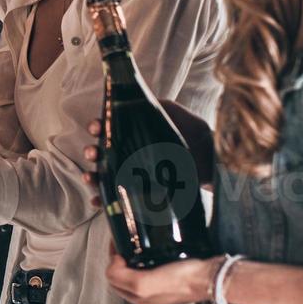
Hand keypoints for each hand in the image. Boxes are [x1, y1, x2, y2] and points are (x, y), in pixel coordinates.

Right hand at [82, 101, 214, 207]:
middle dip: (92, 151)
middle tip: (92, 153)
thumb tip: (141, 102)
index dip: (98, 127)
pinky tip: (97, 201)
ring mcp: (134, 173)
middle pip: (103, 152)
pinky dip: (104, 200)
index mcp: (134, 133)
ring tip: (90, 177)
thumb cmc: (193, 134)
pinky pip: (119, 198)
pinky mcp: (142, 192)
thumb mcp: (175, 114)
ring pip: (106, 175)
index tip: (95, 127)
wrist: (213, 160)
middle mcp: (131, 153)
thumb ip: (159, 107)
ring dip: (92, 175)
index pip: (109, 129)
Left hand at [106, 244, 217, 303]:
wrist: (210, 277)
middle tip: (123, 240)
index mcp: (140, 300)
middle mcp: (148, 297)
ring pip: (136, 270)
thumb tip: (113, 264)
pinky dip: (145, 257)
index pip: (113, 278)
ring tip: (133, 243)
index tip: (117, 243)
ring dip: (131, 257)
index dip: (111, 260)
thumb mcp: (144, 284)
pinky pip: (150, 267)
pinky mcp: (172, 278)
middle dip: (119, 258)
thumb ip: (121, 277)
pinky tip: (148, 249)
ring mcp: (161, 287)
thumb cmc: (180, 281)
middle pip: (123, 275)